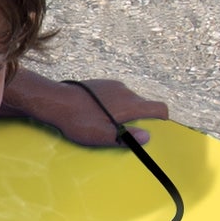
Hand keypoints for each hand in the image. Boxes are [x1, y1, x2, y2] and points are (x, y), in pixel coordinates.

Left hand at [47, 78, 169, 146]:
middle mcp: (126, 91)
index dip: (162, 117)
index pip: (159, 107)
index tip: (159, 124)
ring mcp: (113, 85)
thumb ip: (126, 137)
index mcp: (131, 105)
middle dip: (139, 117)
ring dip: (124, 109)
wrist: (57, 101)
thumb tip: (148, 137)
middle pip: (142, 104)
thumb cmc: (79, 121)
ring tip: (108, 122)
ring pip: (127, 98)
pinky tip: (97, 112)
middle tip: (126, 130)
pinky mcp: (101, 83)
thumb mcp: (103, 135)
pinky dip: (112, 103)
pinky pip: (114, 94)